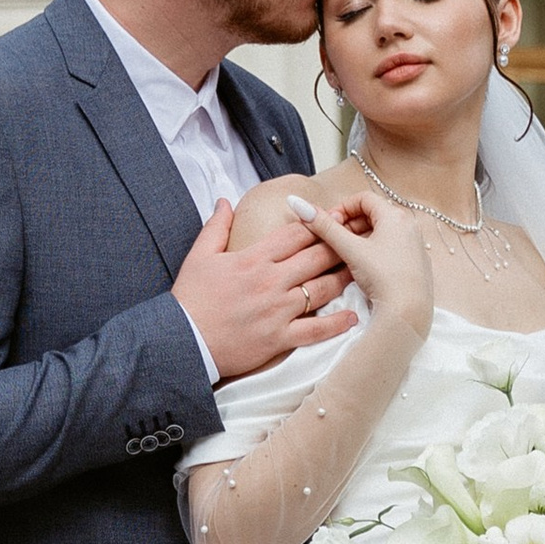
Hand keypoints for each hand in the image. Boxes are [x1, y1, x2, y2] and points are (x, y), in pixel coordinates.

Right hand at [172, 201, 358, 382]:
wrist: (183, 342)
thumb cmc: (190, 300)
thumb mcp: (198, 257)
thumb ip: (216, 227)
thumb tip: (224, 201)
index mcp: (252, 259)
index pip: (294, 234)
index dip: (318, 224)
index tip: (334, 218)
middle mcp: (270, 281)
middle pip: (315, 257)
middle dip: (340, 245)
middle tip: (359, 239)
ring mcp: (277, 310)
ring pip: (321, 289)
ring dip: (344, 278)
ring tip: (362, 271)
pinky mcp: (279, 337)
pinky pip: (315, 329)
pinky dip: (335, 323)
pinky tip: (351, 316)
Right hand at [305, 189, 434, 341]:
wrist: (408, 311)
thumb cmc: (383, 277)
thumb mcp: (350, 249)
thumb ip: (324, 226)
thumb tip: (297, 203)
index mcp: (396, 215)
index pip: (363, 198)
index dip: (341, 208)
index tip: (328, 224)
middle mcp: (409, 225)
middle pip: (372, 214)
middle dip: (349, 225)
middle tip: (334, 241)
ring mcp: (415, 245)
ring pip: (381, 232)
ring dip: (360, 239)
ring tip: (345, 255)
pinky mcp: (416, 263)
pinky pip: (391, 247)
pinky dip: (374, 251)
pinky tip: (364, 268)